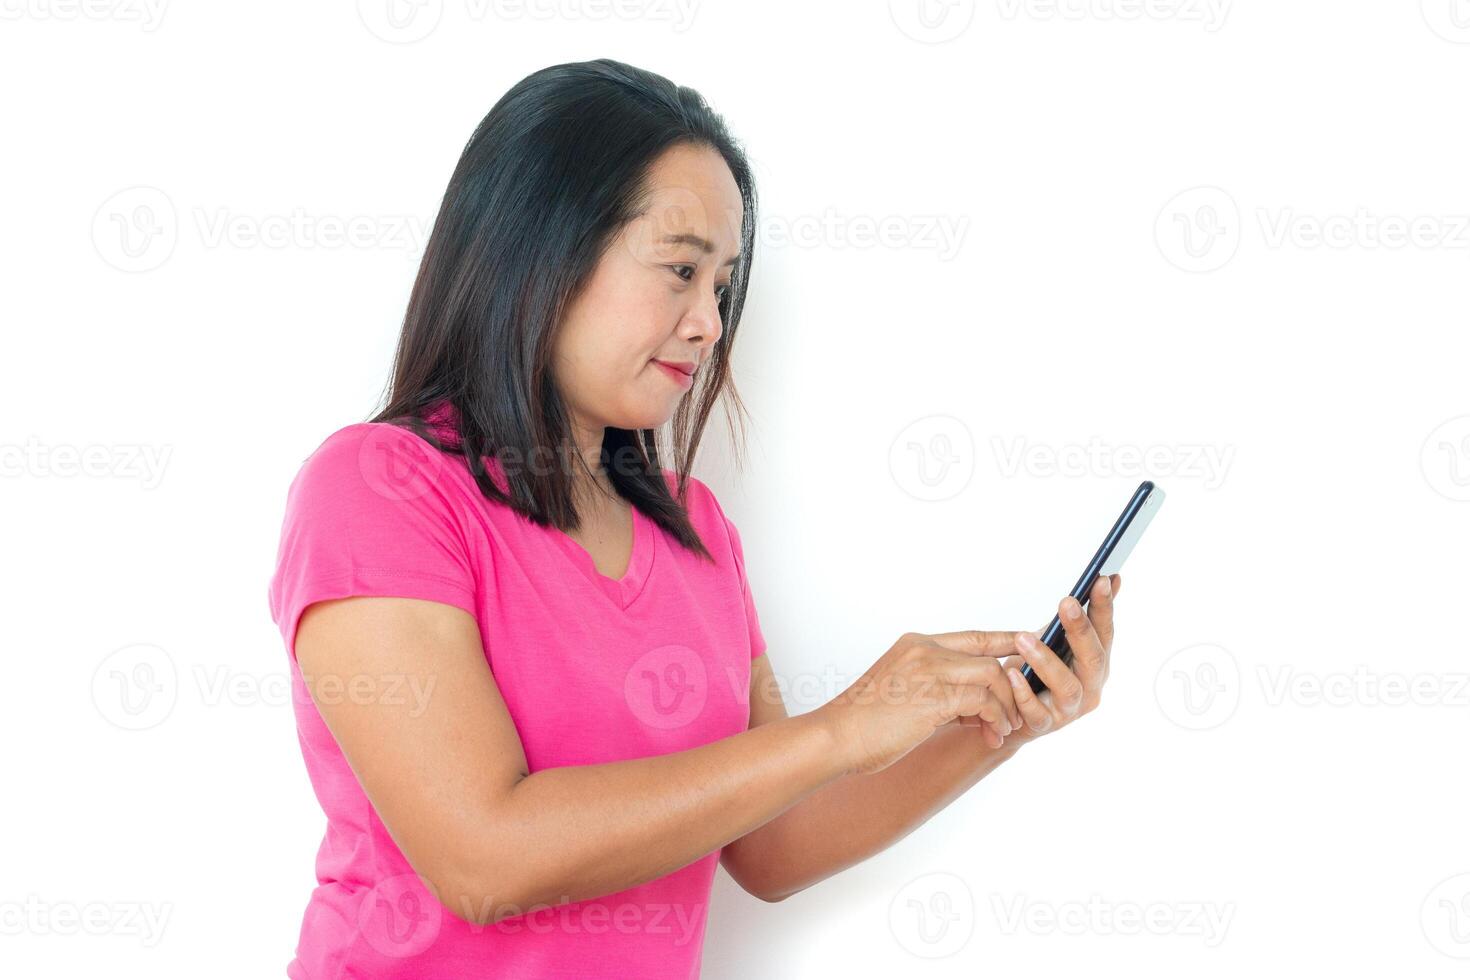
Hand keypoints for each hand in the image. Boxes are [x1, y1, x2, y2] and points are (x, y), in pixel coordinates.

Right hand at [817, 629, 1022, 775]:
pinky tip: (989, 736)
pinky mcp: (933, 696)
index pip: (973, 636)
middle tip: (1015, 715)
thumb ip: (942, 692)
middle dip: (1011, 685)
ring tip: (1002, 730)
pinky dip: (994, 719)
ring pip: (992, 675)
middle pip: (989, 656)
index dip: (1005, 639)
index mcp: (916, 645)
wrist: (836, 736)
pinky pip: (983, 700)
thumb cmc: (865, 723)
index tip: (1030, 642)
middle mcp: (924, 650)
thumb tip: (978, 708)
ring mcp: (929, 670)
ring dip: (1005, 706)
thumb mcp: (906, 695)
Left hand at [992, 573, 1119, 748]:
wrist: (1012, 714)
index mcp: (1096, 662)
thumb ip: (1082, 616)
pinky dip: (1024, 692)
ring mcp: (1070, 709)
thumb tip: (1110, 577)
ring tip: (1023, 638)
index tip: (1101, 579)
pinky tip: (1011, 673)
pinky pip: (1036, 712)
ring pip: (1068, 686)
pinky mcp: (1045, 725)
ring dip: (1046, 660)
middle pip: (1093, 658)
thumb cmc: (1039, 672)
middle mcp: (1091, 686)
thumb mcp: (1059, 640)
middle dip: (1081, 628)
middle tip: (1066, 602)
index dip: (1104, 607)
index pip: (1105, 631)